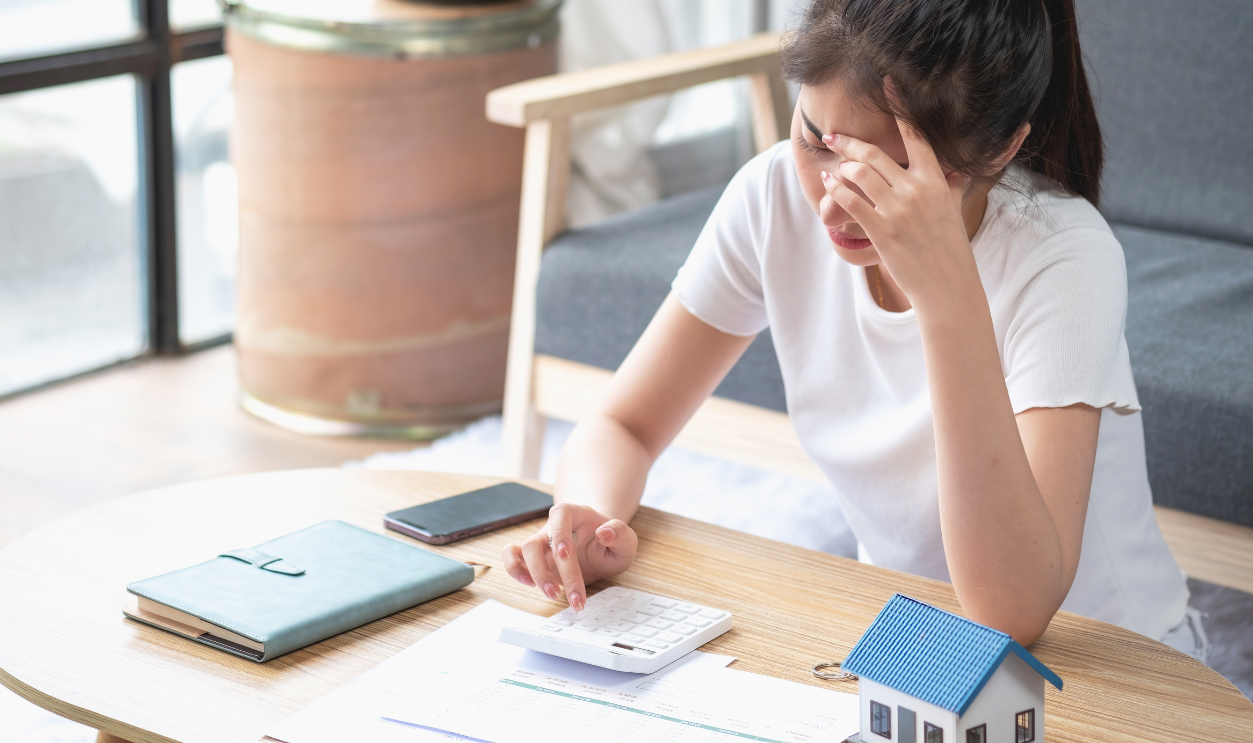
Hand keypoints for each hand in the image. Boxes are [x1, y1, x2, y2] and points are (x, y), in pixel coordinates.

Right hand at [502, 503, 637, 611]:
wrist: (602, 547)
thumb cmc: (612, 541)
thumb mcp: (626, 540)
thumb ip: (620, 533)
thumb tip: (604, 532)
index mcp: (576, 515)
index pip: (561, 514)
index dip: (559, 532)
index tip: (565, 554)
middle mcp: (555, 527)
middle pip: (541, 540)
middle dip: (550, 570)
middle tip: (566, 594)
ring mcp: (543, 542)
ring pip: (524, 550)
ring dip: (534, 574)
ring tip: (551, 593)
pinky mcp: (534, 559)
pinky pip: (513, 557)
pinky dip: (515, 570)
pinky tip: (530, 584)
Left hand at [818, 110, 979, 310]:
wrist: (947, 286)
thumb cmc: (950, 249)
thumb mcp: (954, 212)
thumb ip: (951, 187)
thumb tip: (957, 172)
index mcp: (935, 180)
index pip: (915, 134)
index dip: (899, 107)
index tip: (886, 85)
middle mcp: (916, 190)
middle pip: (875, 154)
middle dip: (849, 142)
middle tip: (833, 136)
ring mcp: (898, 210)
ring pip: (860, 175)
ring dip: (841, 167)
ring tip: (831, 164)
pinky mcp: (881, 230)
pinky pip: (851, 202)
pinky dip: (836, 190)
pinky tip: (829, 184)